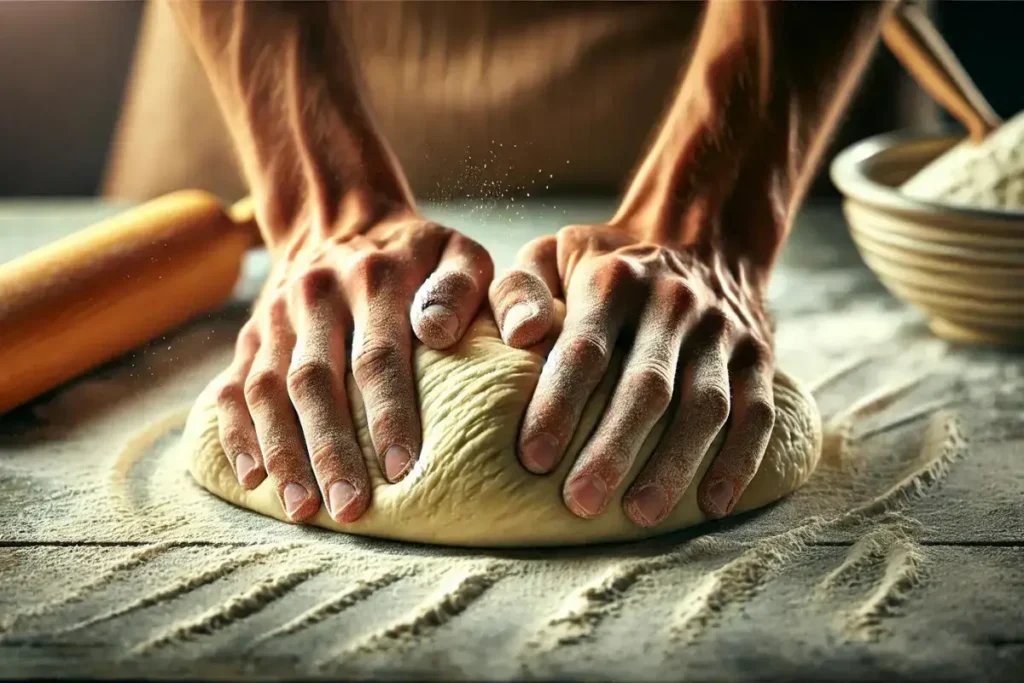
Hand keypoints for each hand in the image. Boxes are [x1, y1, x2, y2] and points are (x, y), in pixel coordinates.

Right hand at [215, 211, 492, 522]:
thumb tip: (438, 332)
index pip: (379, 354)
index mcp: (373, 278)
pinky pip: (232, 387)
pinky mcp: (250, 336)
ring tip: (301, 509)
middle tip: (349, 508)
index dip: (389, 413)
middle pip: (316, 380)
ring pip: (268, 389)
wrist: (340, 218)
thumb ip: (463, 286)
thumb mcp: (456, 250)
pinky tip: (251, 479)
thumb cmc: (415, 254)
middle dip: (332, 449)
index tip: (403, 468)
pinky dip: (238, 434)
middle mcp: (316, 296)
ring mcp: (275, 317)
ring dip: (282, 451)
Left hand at [489, 221, 774, 526]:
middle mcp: (674, 303)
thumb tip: (520, 336)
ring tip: (639, 515)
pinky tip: (714, 503)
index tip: (532, 458)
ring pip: (704, 405)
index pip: (585, 349)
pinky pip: (757, 413)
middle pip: (647, 386)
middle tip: (579, 503)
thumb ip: (520, 290)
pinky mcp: (758, 355)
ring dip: (674, 464)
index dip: (559, 404)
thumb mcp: (553, 255)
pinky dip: (740, 460)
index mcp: (615, 281)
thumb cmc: (605, 262)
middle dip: (613, 448)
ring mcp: (722, 331)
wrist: (701, 232)